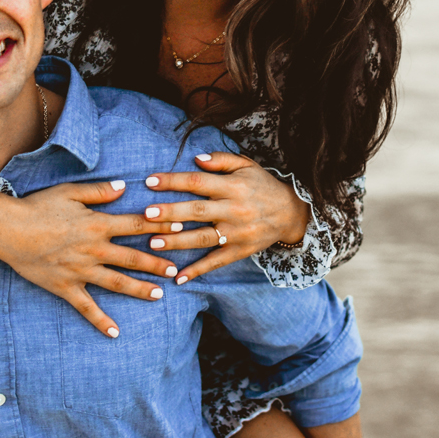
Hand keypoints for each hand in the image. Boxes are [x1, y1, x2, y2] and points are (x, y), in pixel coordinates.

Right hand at [0, 181, 179, 337]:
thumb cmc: (38, 207)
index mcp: (97, 225)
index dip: (159, 226)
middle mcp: (94, 250)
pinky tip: (115, 333)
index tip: (180, 230)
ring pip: (117, 283)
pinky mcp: (66, 287)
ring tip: (159, 295)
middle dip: (156, 264)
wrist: (8, 230)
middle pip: (132, 258)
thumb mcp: (70, 192)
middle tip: (176, 271)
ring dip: (139, 289)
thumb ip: (99, 192)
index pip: (136, 225)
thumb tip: (125, 187)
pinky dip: (101, 321)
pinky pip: (87, 308)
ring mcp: (81, 271)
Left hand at [142, 152, 310, 284]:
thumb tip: (195, 159)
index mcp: (233, 186)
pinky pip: (216, 262)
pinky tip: (178, 278)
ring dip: (177, 242)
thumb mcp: (246, 165)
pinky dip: (198, 271)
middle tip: (146, 214)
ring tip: (153, 243)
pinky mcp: (239, 251)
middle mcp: (234, 210)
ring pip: (203, 238)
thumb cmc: (262, 185)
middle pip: (197, 211)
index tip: (149, 181)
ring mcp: (237, 233)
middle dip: (170, 213)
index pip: (198, 182)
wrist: (292, 213)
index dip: (173, 181)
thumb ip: (220, 161)